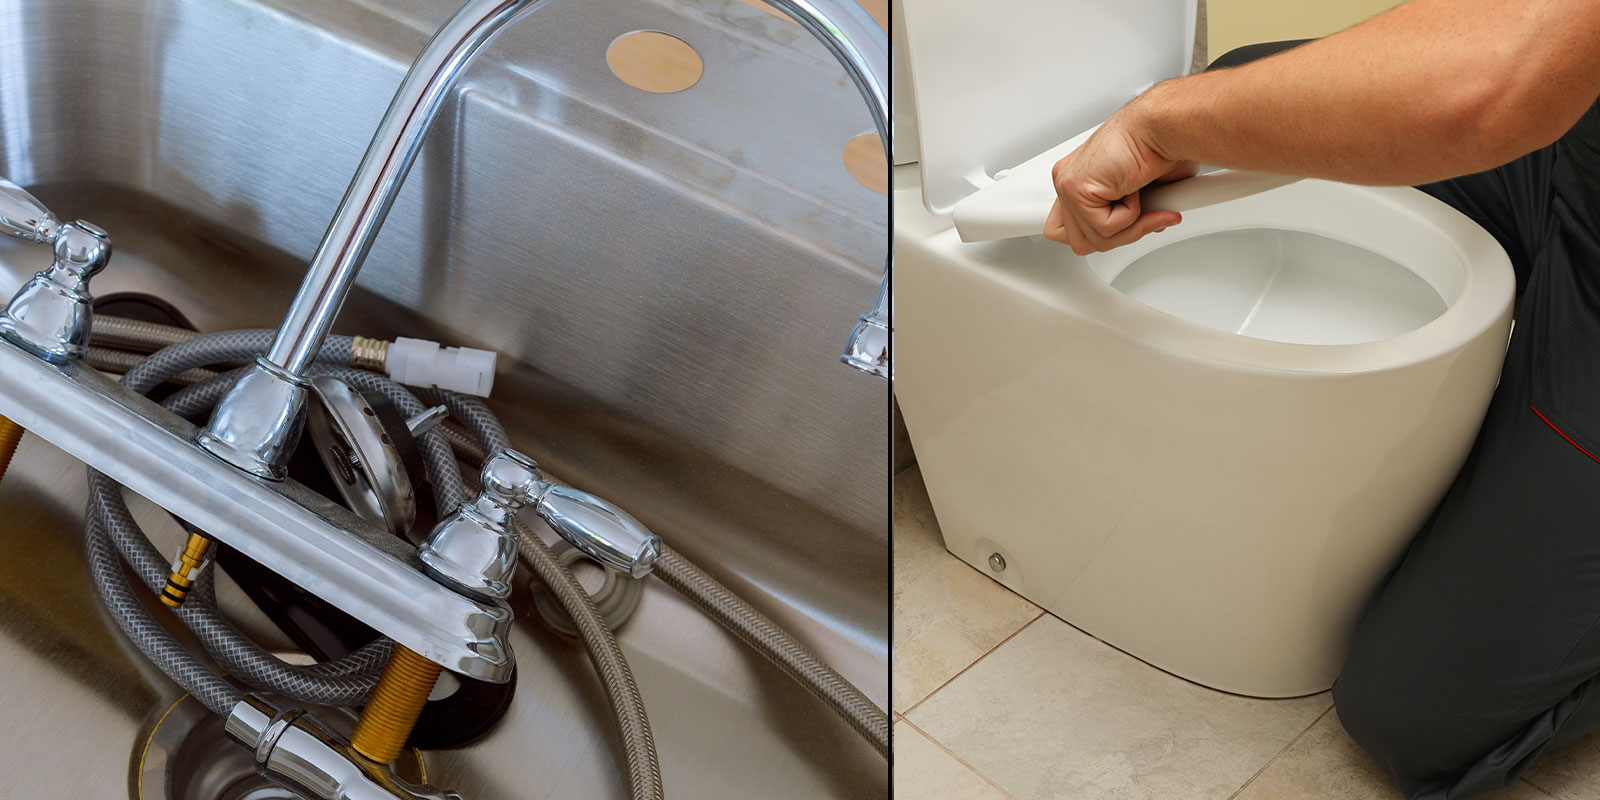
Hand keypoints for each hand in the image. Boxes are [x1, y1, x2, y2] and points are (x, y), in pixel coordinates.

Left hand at [1044, 106, 1197, 254]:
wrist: (1164, 129)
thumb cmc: (1160, 147)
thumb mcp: (1143, 193)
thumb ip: (1127, 217)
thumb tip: (1135, 231)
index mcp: (1078, 180)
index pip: (1067, 228)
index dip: (1098, 234)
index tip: (1126, 227)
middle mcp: (1068, 181)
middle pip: (1080, 241)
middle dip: (1119, 237)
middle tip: (1146, 218)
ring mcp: (1068, 185)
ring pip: (1095, 240)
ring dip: (1130, 227)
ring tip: (1145, 200)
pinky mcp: (1075, 189)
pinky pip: (1105, 228)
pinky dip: (1131, 216)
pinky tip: (1135, 188)